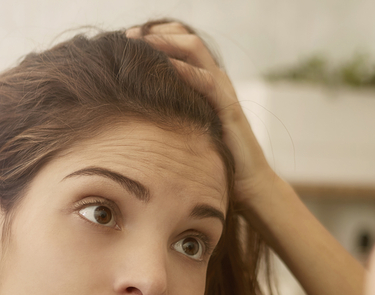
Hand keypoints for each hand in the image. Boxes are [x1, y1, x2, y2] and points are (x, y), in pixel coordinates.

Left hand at [126, 22, 278, 205]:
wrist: (247, 182)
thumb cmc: (212, 158)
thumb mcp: (186, 127)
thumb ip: (169, 111)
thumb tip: (131, 109)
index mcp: (205, 79)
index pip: (181, 41)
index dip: (155, 34)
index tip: (127, 38)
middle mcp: (214, 78)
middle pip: (185, 36)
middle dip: (155, 32)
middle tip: (128, 35)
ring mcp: (222, 90)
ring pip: (194, 49)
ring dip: (165, 42)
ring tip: (139, 43)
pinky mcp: (228, 107)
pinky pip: (206, 81)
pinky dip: (183, 71)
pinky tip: (164, 68)